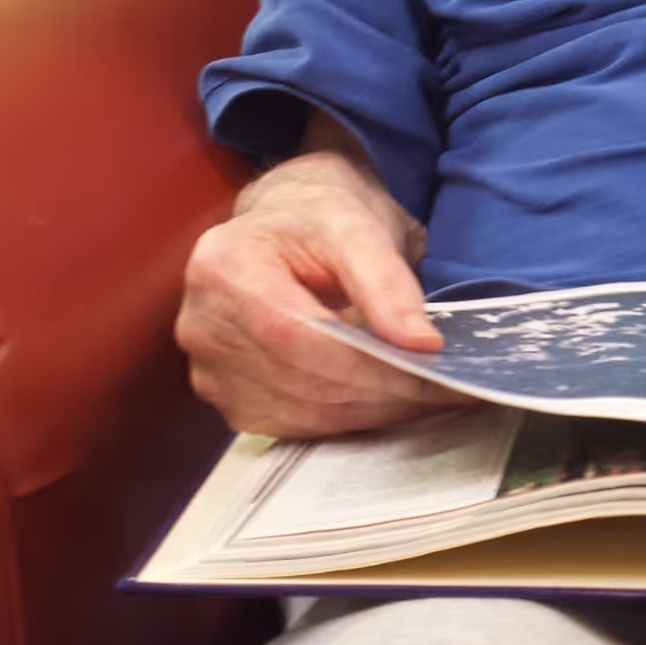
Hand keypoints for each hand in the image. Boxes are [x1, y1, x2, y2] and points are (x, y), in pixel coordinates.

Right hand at [178, 138, 465, 439]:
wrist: (288, 226)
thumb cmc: (318, 219)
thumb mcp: (356, 228)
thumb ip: (386, 282)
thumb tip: (420, 344)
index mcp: (223, 267)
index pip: (295, 334)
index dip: (363, 364)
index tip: (426, 374)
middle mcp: (202, 324)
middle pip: (297, 379)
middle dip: (376, 391)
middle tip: (442, 391)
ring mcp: (210, 369)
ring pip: (298, 412)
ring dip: (368, 411)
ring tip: (424, 397)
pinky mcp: (230, 399)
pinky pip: (292, 425)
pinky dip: (345, 419)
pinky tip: (385, 402)